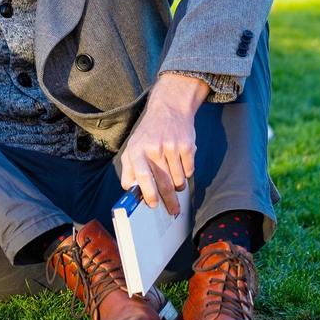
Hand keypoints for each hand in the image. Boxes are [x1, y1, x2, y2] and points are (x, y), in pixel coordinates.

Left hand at [118, 73, 207, 215]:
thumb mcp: (132, 147)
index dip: (149, 194)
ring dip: (178, 186)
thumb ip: (129, 170)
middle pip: (164, 183)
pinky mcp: (187, 146)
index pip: (143, 178)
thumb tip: (130, 192)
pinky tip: (181, 164)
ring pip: (179, 180)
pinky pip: (189, 171)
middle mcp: (154, 149)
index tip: (153, 205)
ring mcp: (172, 147)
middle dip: (169, 201)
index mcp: (137, 151)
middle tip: (173, 211)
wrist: (169, 109)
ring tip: (175, 179)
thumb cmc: (149, 133)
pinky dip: (187, 173)